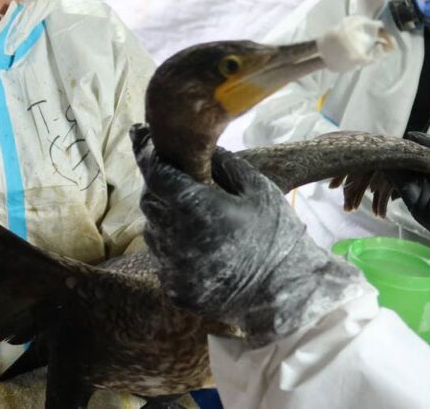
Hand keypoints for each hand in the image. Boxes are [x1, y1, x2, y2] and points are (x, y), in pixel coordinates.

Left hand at [131, 125, 360, 343]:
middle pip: (150, 200)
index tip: (140, 135)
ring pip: (153, 230)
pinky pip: (162, 258)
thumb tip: (197, 146)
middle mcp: (175, 237)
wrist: (289, 294)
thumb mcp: (257, 188)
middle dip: (159, 185)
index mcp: (195, 207)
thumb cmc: (276, 235)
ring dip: (165, 217)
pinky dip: (172, 247)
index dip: (145, 151)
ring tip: (194, 218)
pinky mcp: (174, 289)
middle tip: (178, 180)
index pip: (154, 172)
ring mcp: (172, 267)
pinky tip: (198, 246)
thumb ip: (222, 163)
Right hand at [386, 133, 429, 270]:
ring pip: (398, 168)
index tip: (403, 134)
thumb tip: (413, 136)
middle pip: (406, 158)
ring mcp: (421, 188)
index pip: (422, 149)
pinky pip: (397, 182)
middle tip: (389, 141)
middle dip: (398, 149)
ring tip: (388, 149)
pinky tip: (389, 159)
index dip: (412, 141)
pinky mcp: (414, 200)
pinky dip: (391, 170)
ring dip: (392, 157)